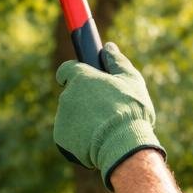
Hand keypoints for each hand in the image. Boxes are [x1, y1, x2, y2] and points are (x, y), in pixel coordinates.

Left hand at [53, 43, 163, 188]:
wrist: (124, 145)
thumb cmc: (130, 110)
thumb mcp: (131, 80)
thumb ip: (117, 61)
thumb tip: (108, 47)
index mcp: (81, 77)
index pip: (66, 69)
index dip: (74, 73)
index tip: (84, 78)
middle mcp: (66, 95)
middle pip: (71, 94)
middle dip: (84, 99)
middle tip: (105, 108)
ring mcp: (62, 116)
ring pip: (70, 114)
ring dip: (82, 118)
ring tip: (105, 127)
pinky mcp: (60, 137)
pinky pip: (68, 133)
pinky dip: (79, 136)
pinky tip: (96, 139)